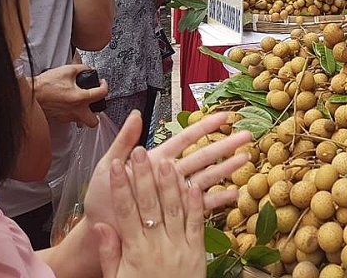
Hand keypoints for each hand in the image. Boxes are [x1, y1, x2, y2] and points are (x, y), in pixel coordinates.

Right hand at [33, 65, 108, 126]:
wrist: (29, 94)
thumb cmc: (45, 85)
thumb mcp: (67, 70)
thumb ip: (82, 68)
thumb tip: (89, 69)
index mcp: (80, 99)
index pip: (102, 94)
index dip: (105, 86)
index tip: (102, 83)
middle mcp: (75, 111)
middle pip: (94, 121)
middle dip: (97, 112)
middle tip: (94, 102)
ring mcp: (66, 118)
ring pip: (82, 121)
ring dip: (83, 112)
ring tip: (80, 103)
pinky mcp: (59, 120)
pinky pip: (70, 119)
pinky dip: (72, 112)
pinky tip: (68, 104)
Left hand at [84, 111, 252, 230]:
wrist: (98, 231)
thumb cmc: (101, 199)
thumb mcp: (107, 166)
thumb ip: (124, 141)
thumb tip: (136, 114)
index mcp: (156, 159)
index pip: (186, 138)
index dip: (205, 127)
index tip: (224, 116)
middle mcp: (170, 174)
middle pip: (204, 155)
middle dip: (226, 145)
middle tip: (247, 134)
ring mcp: (175, 193)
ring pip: (207, 177)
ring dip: (228, 168)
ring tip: (246, 159)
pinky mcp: (177, 213)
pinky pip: (200, 206)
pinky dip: (217, 200)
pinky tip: (233, 194)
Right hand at [95, 151, 204, 277]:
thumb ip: (111, 252)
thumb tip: (100, 226)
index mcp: (134, 251)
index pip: (125, 212)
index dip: (120, 187)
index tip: (115, 165)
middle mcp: (156, 245)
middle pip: (149, 205)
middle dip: (143, 176)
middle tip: (140, 152)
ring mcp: (178, 246)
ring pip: (174, 209)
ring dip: (170, 183)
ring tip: (166, 161)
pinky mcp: (197, 251)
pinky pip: (196, 223)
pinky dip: (196, 203)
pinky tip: (194, 184)